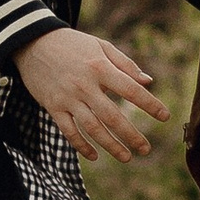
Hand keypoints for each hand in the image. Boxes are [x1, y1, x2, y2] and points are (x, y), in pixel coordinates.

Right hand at [13, 26, 167, 162]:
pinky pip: (68, 131)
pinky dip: (81, 146)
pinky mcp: (53, 106)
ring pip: (92, 128)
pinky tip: (94, 156)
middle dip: (131, 135)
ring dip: (110, 146)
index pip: (130, 89)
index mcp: (100, 67)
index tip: (165, 116)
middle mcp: (85, 85)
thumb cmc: (72, 44)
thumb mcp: (100, 46)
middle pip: (112, 116)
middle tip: (146, 149)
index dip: (150, 104)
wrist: (33, 42)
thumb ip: (125, 64)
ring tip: (126, 157)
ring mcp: (68, 98)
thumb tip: (148, 82)